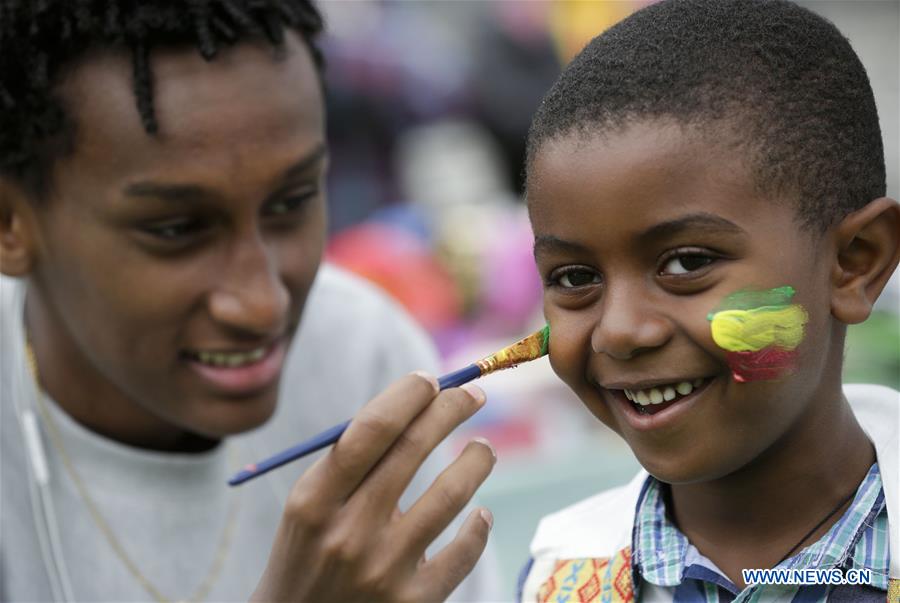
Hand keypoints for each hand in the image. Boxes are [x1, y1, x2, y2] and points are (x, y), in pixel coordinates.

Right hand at [251, 372, 494, 602]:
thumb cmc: (309, 555)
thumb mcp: (308, 508)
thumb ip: (352, 463)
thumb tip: (416, 406)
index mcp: (314, 500)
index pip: (371, 429)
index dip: (408, 396)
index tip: (430, 381)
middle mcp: (348, 533)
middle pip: (412, 449)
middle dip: (450, 409)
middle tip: (473, 393)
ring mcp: (383, 570)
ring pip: (451, 494)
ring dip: (476, 460)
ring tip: (482, 449)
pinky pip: (464, 551)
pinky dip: (479, 525)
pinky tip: (480, 514)